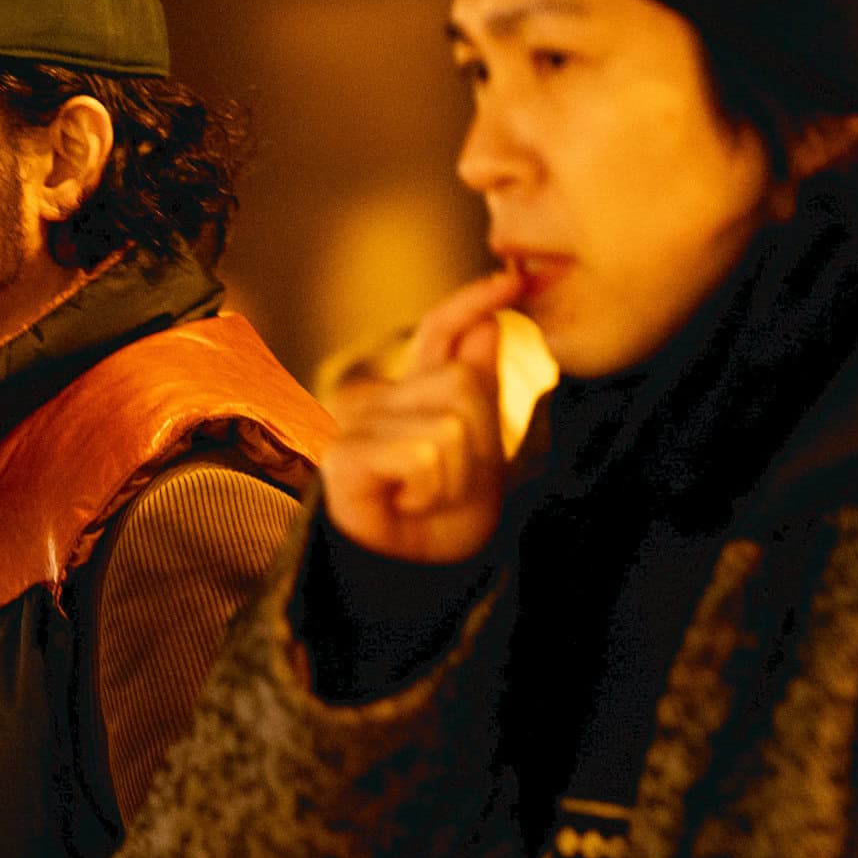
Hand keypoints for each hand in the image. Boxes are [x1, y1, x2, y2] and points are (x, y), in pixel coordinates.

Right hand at [321, 268, 521, 562]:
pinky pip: (424, 454)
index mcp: (411, 392)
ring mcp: (355, 425)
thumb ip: (480, 388)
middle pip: (465, 384)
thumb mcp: (482, 450)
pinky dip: (432, 489)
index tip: (512, 280)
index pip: (439, 330)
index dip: (472, 301)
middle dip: (479, 443)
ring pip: (450, 425)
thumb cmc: (444, 520)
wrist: (413, 577)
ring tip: (428, 497)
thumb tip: (487, 322)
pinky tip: (408, 504)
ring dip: (458, 476)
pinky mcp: (345, 456)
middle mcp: (378, 399)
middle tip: (451, 483)